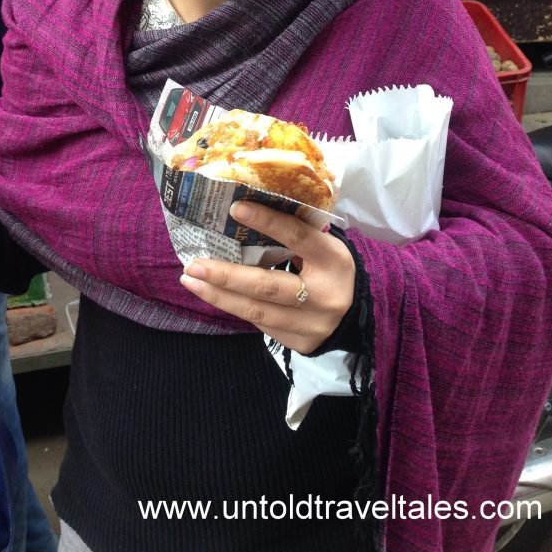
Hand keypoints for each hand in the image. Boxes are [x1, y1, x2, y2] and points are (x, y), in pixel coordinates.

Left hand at [179, 200, 355, 353]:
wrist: (360, 316)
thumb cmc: (332, 270)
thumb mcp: (324, 247)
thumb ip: (295, 235)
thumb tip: (245, 214)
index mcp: (333, 261)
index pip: (297, 238)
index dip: (267, 222)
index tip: (235, 209)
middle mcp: (323, 296)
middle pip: (267, 285)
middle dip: (226, 275)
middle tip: (194, 264)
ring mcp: (312, 324)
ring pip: (257, 311)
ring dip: (219, 295)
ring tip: (191, 280)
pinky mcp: (300, 343)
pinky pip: (260, 323)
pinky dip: (234, 307)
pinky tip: (212, 294)